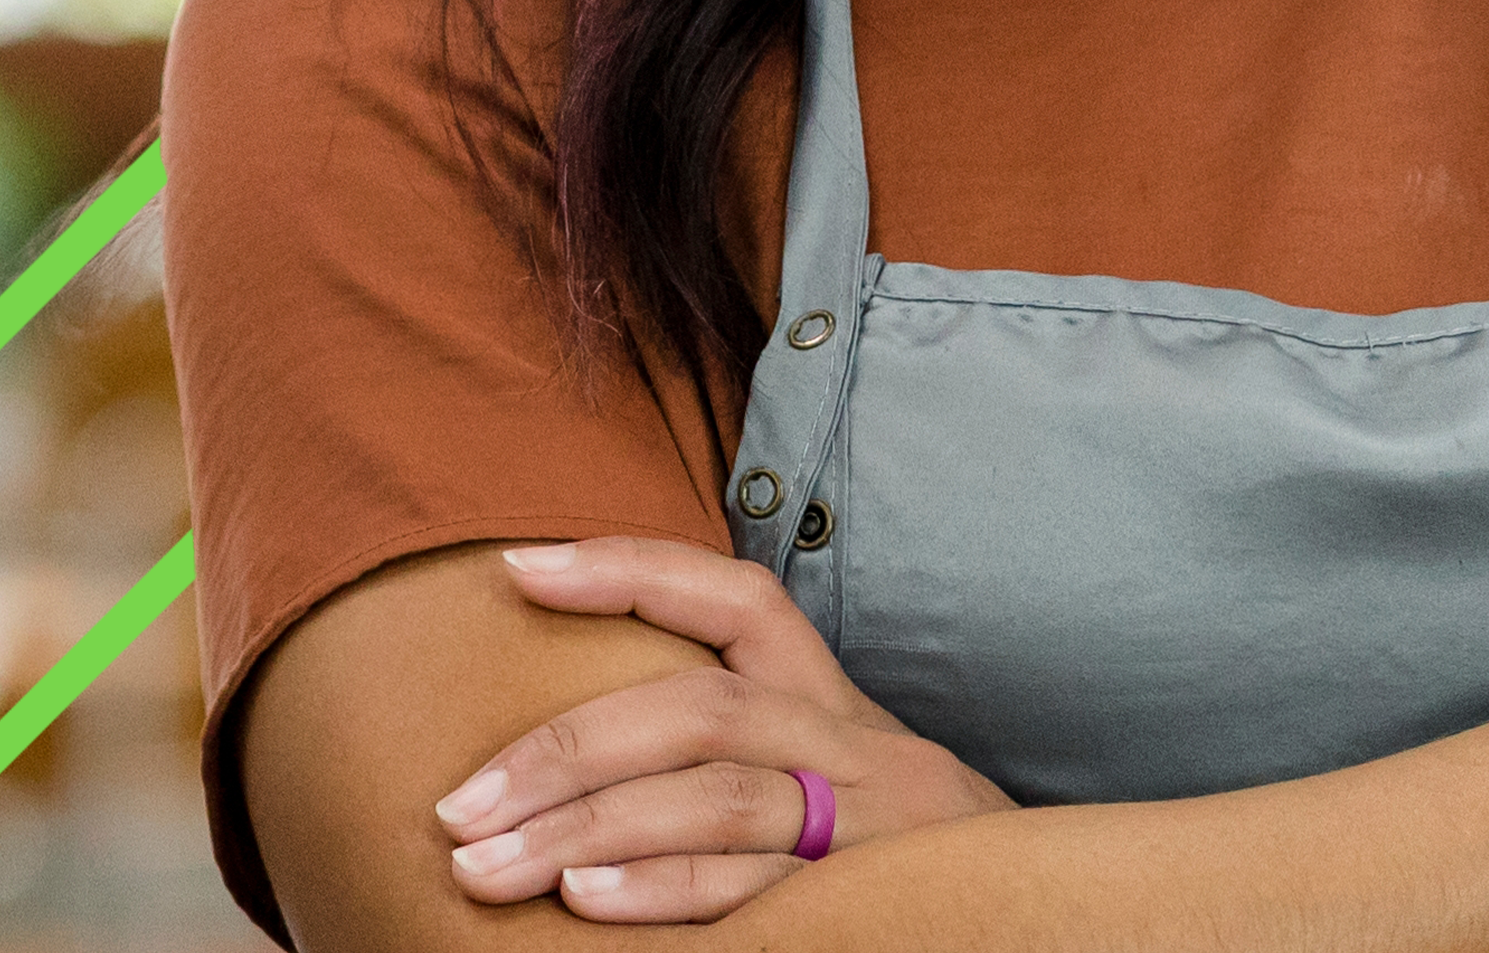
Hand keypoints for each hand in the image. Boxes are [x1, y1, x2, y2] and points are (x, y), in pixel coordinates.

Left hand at [434, 537, 1014, 922]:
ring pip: (720, 803)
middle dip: (565, 752)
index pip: (733, 600)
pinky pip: (759, 897)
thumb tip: (553, 748)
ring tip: (493, 864)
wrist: (1031, 923)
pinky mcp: (868, 903)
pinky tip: (585, 907)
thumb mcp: (818, 770)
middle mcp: (853, 746)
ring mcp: (868, 830)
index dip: (625, 571)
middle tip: (457, 808)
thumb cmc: (880, 849)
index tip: (512, 569)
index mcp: (827, 696)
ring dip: (590, 831)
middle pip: (699, 713)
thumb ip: (721, 742)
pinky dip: (666, 896)